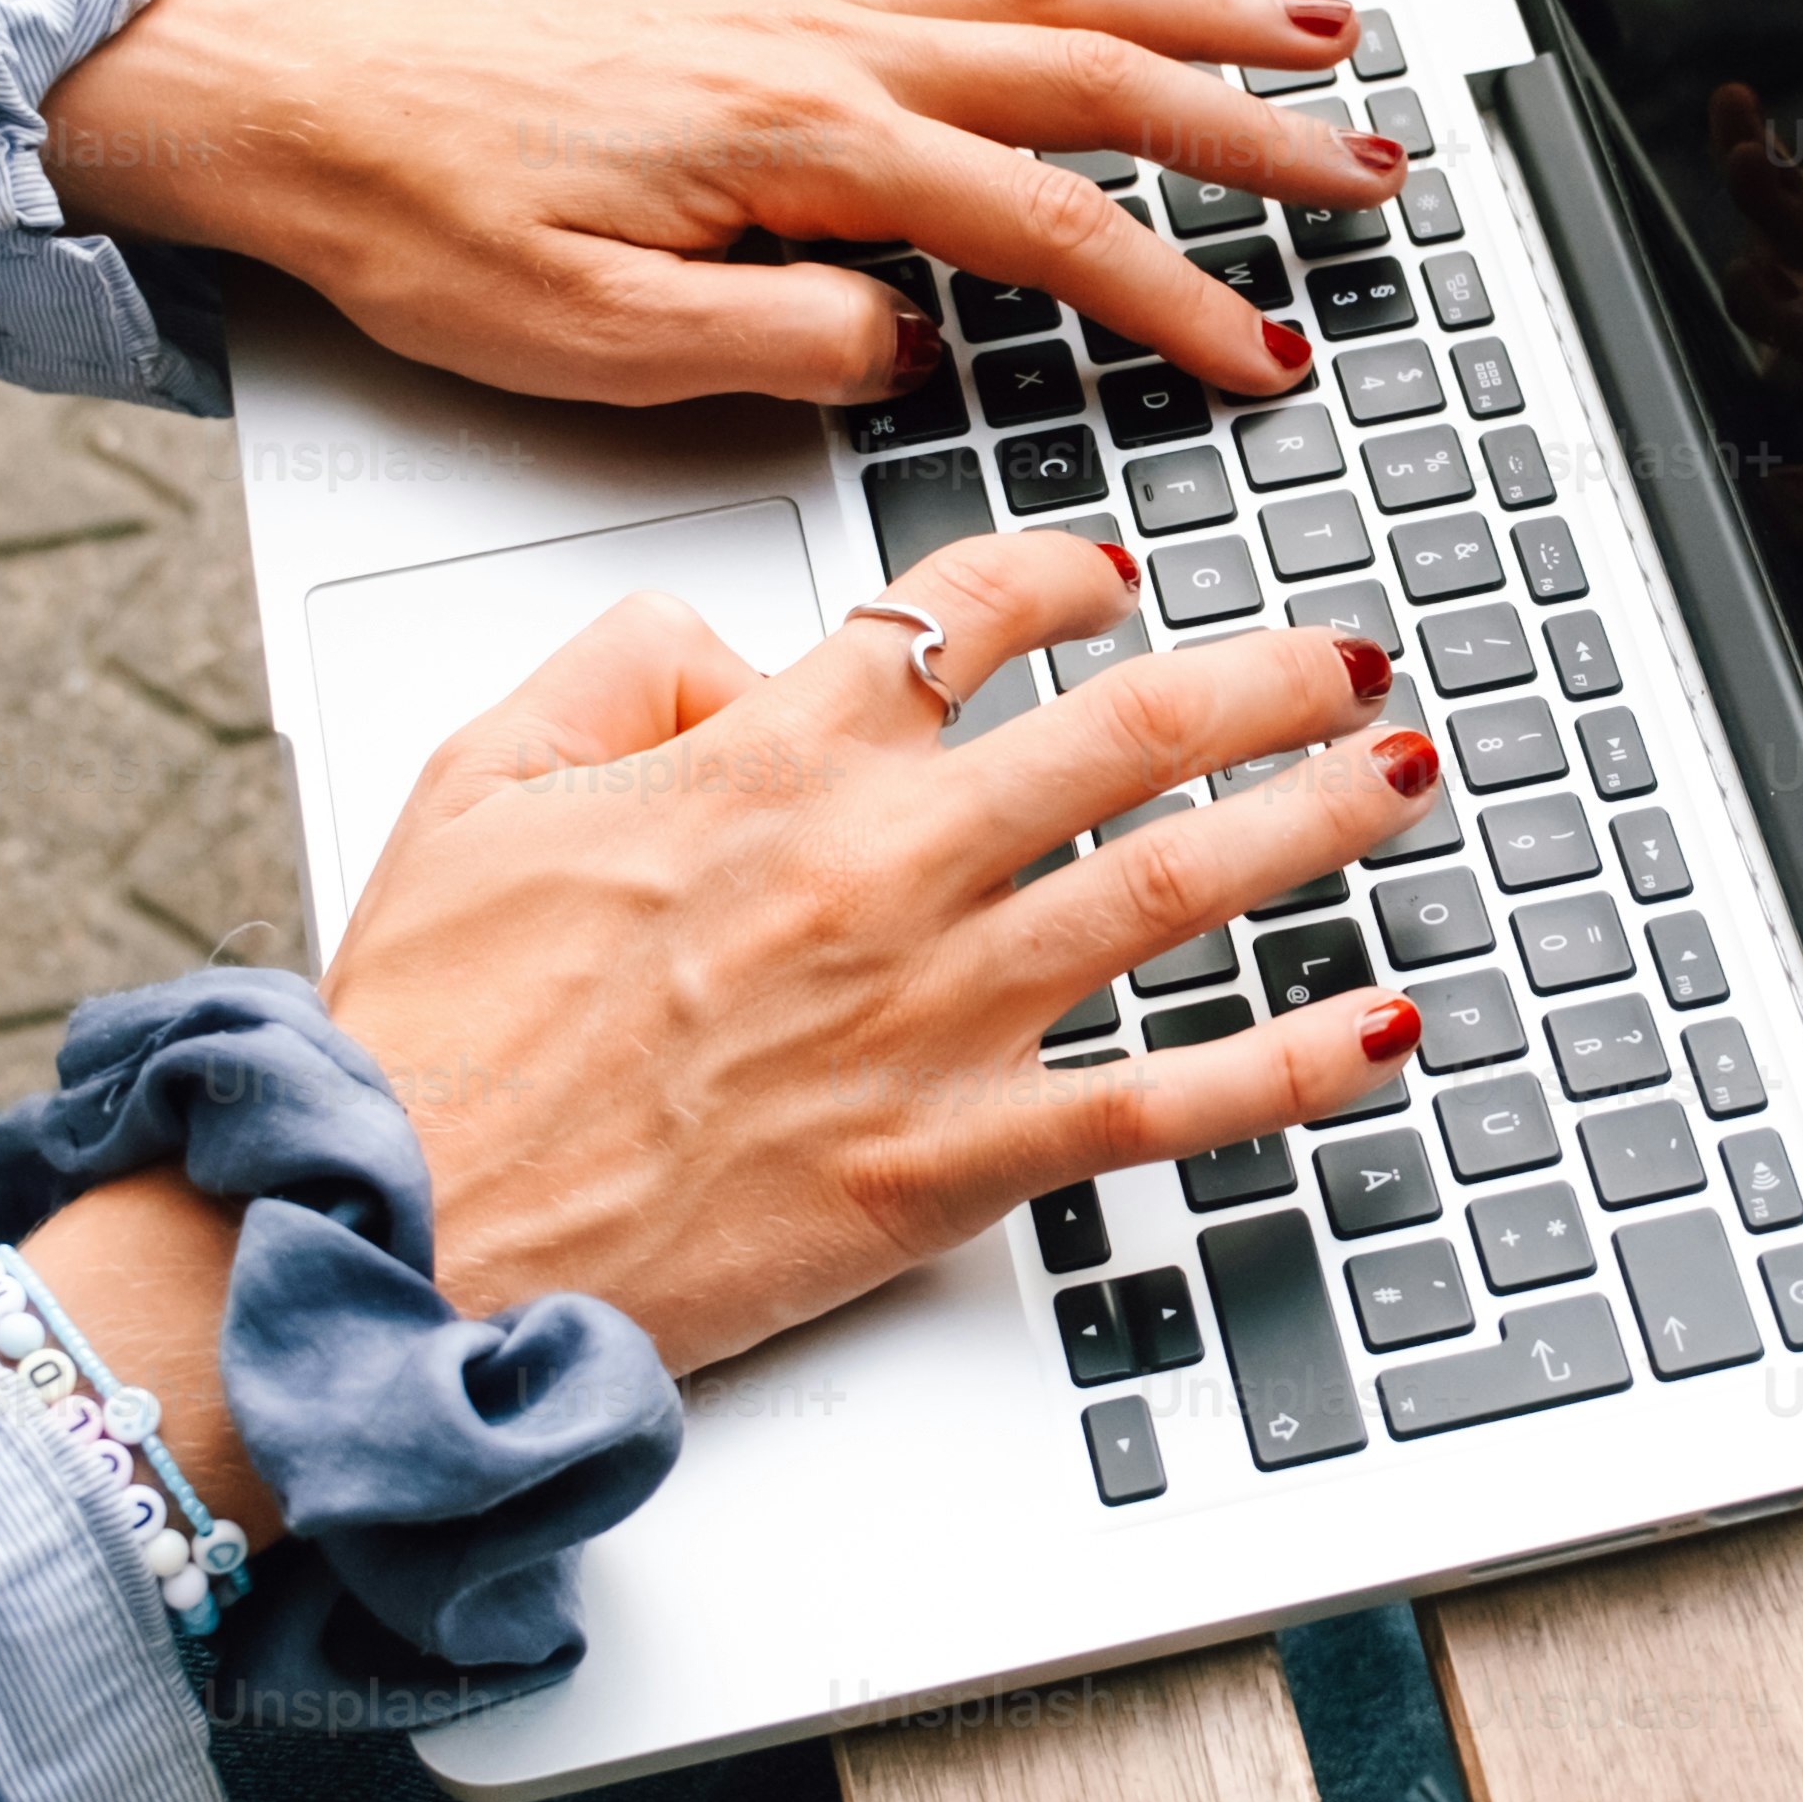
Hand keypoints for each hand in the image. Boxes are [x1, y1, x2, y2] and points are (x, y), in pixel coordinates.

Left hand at [39, 0, 1404, 411]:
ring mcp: (805, 5)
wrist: (300, 107)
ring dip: (1206, 0)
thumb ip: (774, 342)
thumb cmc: (420, 224)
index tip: (1261, 356)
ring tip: (1329, 23)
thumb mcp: (587, 341)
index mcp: (796, 143)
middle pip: (1094, 69)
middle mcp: (821, 46)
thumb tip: (908, 348)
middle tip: (1374, 172)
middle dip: (1254, 122)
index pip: (1041, 225)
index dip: (1169, 297)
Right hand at [307, 523, 1437, 1375]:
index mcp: (768, 761)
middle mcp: (876, 867)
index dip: (1056, 575)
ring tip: (1398, 776)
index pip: (958, 613)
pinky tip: (1384, 1029)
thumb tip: (731, 642)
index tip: (1108, 578)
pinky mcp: (946, 1162)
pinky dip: (1291, 1067)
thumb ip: (616, 670)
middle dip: (1260, 678)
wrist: (404, 1225)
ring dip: (1309, 820)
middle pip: (1122, 729)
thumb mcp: (476, 779)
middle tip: (1343, 657)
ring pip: (1170, 885)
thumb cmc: (428, 1035)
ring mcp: (928, 1016)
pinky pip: (1161, 1105)